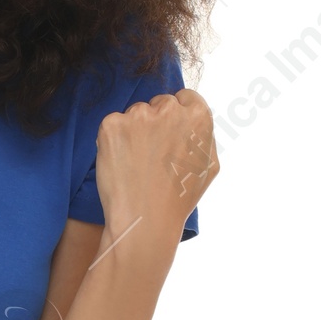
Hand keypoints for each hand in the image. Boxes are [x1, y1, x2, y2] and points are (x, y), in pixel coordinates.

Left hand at [95, 88, 217, 250]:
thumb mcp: (208, 166)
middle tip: (152, 156)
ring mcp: (139, 115)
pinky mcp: (112, 125)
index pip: (185, 98)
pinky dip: (113, 141)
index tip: (169, 137)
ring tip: (136, 164)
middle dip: (155, 123)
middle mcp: (170, 109)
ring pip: (135, 114)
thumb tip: (196, 119)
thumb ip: (204, 135)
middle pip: (159, 103)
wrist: (144, 220)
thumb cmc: (178, 199)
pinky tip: (121, 163)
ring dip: (133, 131)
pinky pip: (112, 125)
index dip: (176, 119)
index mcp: (198, 115)